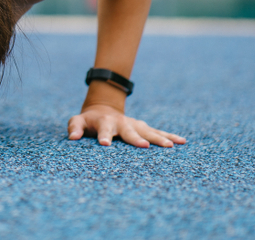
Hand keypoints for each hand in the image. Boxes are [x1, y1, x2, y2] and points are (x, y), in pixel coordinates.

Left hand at [67, 103, 185, 147]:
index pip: (103, 130)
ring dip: (158, 138)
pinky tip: (182, 142)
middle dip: (136, 139)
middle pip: (129, 131)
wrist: (103, 108)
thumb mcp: (78, 121)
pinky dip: (169, 136)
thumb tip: (72, 137)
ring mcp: (134, 124)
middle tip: (144, 146)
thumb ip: (75, 127)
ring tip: (170, 146)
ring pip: (147, 131)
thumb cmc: (89, 120)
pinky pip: (157, 132)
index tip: (104, 145)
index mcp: (104, 122)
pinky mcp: (143, 127)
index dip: (103, 136)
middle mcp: (122, 123)